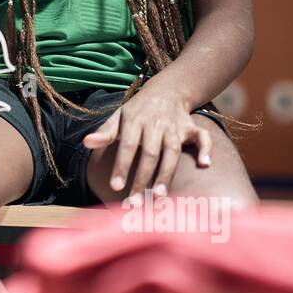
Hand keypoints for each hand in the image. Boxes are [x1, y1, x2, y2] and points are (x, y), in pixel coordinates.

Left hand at [82, 82, 212, 197]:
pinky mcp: (192, 127)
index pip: (127, 145)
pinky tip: (205, 164)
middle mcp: (156, 124)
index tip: (116, 187)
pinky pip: (202, 137)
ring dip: (167, 173)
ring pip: (172, 151)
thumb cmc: (138, 110)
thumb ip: (105, 132)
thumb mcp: (119, 116)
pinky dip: (206, 149)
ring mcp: (175, 126)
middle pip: (150, 153)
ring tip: (160, 196)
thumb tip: (86, 143)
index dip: (122, 166)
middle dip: (142, 179)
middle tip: (135, 202)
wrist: (167, 90)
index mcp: (135, 120)